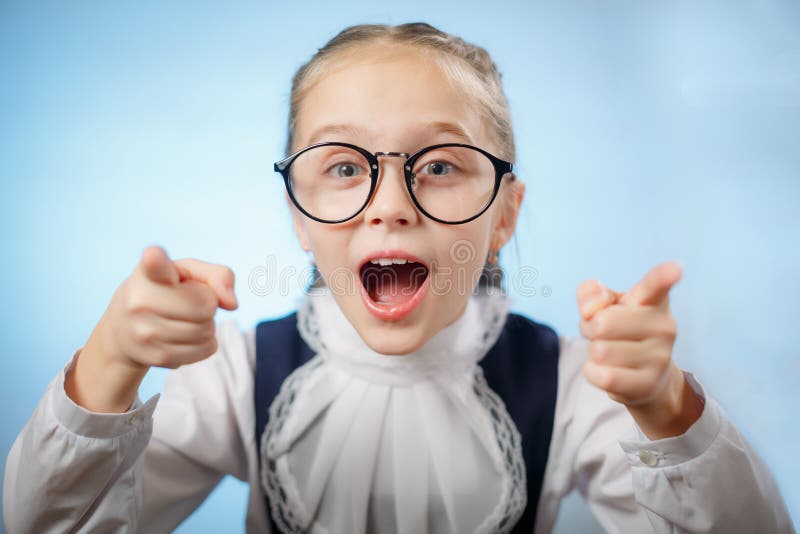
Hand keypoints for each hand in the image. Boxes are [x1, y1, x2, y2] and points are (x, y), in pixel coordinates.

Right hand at [103, 245, 237, 369]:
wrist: (124, 329)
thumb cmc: (166, 291)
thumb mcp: (188, 271)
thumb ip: (218, 275)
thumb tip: (231, 304)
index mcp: (148, 271)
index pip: (153, 264)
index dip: (155, 259)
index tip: (152, 256)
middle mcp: (140, 300)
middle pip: (205, 307)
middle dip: (207, 304)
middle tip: (189, 301)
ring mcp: (144, 332)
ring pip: (207, 331)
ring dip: (207, 324)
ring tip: (185, 318)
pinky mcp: (155, 357)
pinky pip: (206, 350)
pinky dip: (205, 342)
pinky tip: (184, 336)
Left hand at [576, 262, 702, 438]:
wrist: (646, 378)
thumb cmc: (620, 332)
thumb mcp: (604, 306)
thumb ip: (591, 295)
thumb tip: (590, 309)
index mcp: (653, 300)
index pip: (656, 285)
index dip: (664, 276)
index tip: (675, 269)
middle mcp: (664, 326)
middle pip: (603, 323)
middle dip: (590, 329)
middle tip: (601, 334)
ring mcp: (660, 356)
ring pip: (600, 351)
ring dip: (593, 353)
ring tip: (609, 352)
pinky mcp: (648, 384)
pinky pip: (602, 376)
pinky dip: (593, 372)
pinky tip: (606, 370)